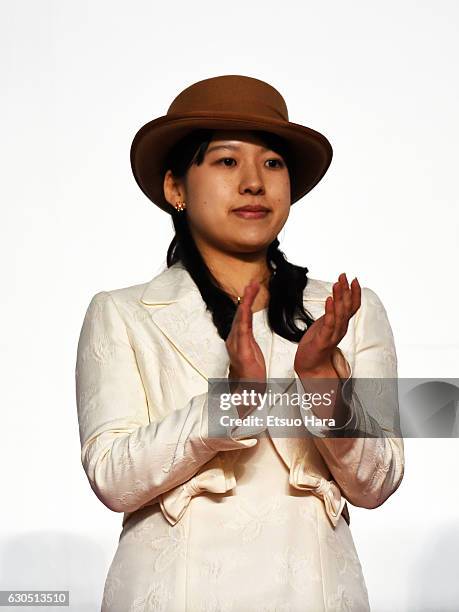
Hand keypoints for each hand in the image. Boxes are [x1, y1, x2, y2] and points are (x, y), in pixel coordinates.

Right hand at [226, 279, 266, 416]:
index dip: (247, 301)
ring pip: (241, 319)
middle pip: (241, 314)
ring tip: (251, 288)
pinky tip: (246, 307)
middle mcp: (235, 340)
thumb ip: (247, 339)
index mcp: (238, 339)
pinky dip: (244, 317)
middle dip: (246, 297)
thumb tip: (245, 327)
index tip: (252, 288)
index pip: (243, 316)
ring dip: (246, 303)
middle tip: (252, 283)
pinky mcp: (242, 351)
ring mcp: (237, 345)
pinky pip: (243, 331)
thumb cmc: (249, 374)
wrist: (246, 393)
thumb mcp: (251, 353)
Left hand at [294, 273, 360, 375]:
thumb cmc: (316, 344)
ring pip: (340, 314)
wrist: (309, 365)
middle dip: (346, 290)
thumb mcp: (325, 324)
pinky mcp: (323, 340)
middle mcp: (341, 329)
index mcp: (342, 324)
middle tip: (344, 276)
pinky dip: (329, 311)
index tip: (353, 279)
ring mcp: (333, 335)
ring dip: (339, 297)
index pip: (352, 306)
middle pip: (347, 307)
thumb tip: (334, 298)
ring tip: (337, 284)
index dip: (355, 293)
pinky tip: (329, 300)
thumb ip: (332, 313)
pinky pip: (328, 324)